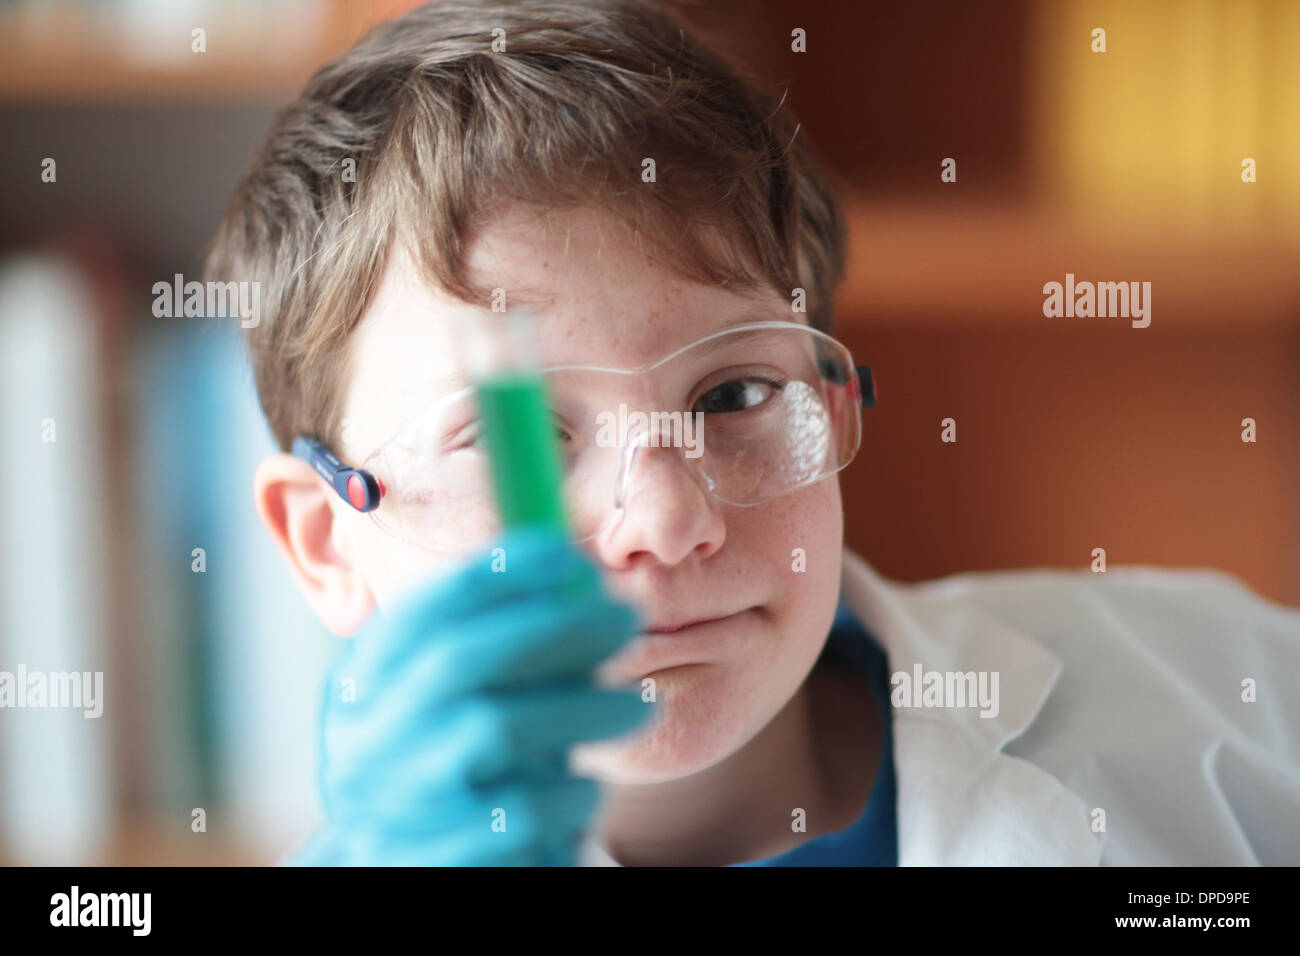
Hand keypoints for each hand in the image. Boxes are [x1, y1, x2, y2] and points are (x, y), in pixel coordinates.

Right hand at [292, 526, 649, 865]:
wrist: (406, 877)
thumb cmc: (453, 771)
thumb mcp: (463, 703)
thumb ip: (509, 650)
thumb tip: (586, 588)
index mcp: (361, 685)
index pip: (424, 608)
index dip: (496, 573)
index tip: (566, 551)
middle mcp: (363, 739)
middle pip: (458, 659)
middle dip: (554, 624)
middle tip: (628, 617)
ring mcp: (392, 804)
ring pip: (492, 729)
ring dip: (580, 707)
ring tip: (632, 708)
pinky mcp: (434, 862)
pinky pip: (521, 813)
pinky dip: (570, 794)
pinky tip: (583, 790)